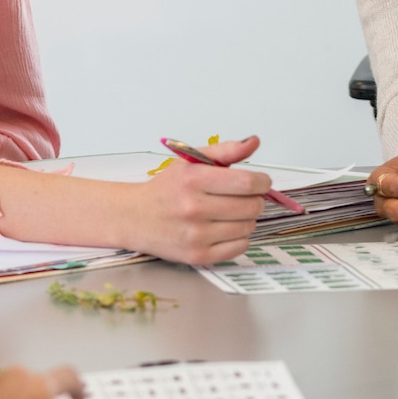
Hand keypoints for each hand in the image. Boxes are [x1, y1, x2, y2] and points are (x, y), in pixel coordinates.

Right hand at [120, 136, 270, 264]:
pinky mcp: (198, 256)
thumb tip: (254, 142)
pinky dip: (239, 238)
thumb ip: (225, 150)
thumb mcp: (191, 161)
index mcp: (193, 180)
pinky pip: (240, 247)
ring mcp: (196, 235)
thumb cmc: (166, 188)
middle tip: (243, 197)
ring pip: (248, 227)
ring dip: (246, 219)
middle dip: (255, 199)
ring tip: (229, 212)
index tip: (260, 182)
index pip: (247, 182)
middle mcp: (194, 208)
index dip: (262, 182)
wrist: (135, 217)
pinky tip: (225, 228)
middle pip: (252, 206)